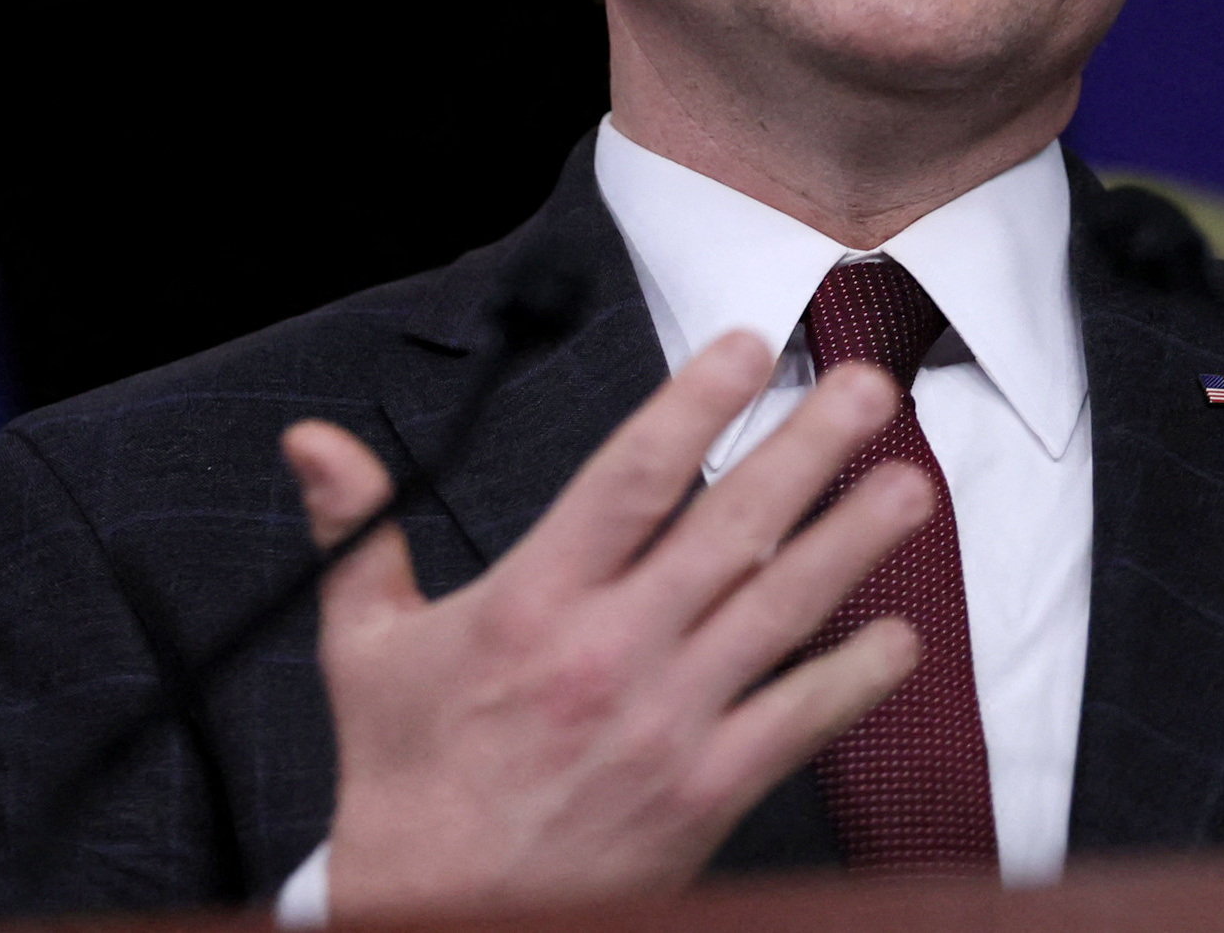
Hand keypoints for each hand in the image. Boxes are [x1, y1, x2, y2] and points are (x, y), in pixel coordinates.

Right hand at [280, 335, 931, 917]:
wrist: (436, 918)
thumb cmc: (404, 781)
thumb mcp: (362, 647)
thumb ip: (355, 530)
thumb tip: (312, 441)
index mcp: (532, 604)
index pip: (631, 478)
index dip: (697, 404)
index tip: (751, 346)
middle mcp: (611, 652)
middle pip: (730, 528)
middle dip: (809, 449)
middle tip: (868, 386)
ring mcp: (668, 725)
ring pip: (781, 613)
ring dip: (854, 542)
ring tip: (910, 483)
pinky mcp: (705, 794)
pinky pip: (798, 722)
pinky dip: (854, 676)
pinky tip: (898, 633)